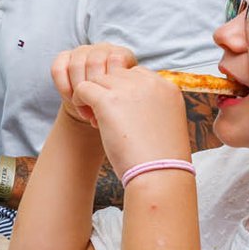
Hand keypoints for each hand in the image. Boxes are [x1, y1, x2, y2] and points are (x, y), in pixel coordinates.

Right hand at [49, 44, 138, 128]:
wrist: (100, 110)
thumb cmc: (119, 110)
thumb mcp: (130, 102)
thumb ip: (132, 96)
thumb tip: (132, 100)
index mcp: (123, 56)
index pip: (115, 60)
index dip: (110, 83)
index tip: (111, 104)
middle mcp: (104, 48)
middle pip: (94, 61)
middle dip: (93, 88)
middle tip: (95, 109)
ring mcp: (84, 51)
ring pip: (76, 64)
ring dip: (77, 89)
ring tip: (84, 108)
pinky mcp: (65, 57)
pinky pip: (58, 67)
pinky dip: (63, 85)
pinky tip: (70, 99)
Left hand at [62, 59, 188, 178]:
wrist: (160, 175)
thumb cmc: (161, 158)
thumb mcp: (165, 122)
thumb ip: (151, 105)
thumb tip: (127, 101)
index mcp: (168, 87)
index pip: (136, 74)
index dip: (124, 92)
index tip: (123, 113)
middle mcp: (150, 83)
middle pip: (116, 75)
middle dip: (108, 93)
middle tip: (107, 118)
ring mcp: (129, 89)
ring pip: (98, 80)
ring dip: (94, 97)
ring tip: (98, 121)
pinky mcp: (108, 100)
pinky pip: (83, 88)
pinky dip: (80, 101)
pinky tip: (87, 118)